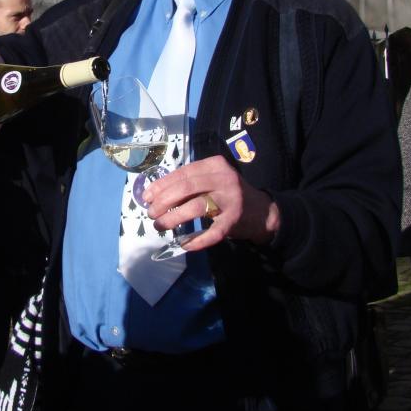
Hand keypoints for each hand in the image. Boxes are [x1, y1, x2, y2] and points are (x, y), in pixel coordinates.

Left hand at [142, 155, 279, 250]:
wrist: (262, 211)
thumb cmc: (229, 194)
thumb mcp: (213, 180)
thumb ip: (190, 183)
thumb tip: (156, 193)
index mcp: (215, 165)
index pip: (183, 173)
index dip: (162, 185)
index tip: (147, 196)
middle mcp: (224, 179)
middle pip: (186, 188)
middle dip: (163, 201)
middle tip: (151, 213)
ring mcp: (231, 200)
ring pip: (196, 208)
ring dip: (173, 218)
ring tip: (160, 225)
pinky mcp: (235, 220)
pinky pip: (212, 232)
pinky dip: (197, 240)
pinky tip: (185, 244)